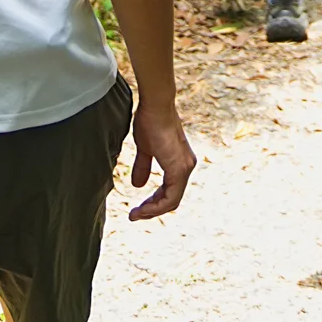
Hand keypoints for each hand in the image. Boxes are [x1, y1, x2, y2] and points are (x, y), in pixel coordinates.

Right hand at [127, 100, 195, 219]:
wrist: (156, 105)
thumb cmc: (150, 121)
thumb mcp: (145, 148)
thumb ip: (144, 166)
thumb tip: (138, 185)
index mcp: (180, 162)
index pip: (170, 191)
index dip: (154, 202)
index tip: (138, 209)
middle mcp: (187, 166)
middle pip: (172, 199)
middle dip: (152, 209)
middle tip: (135, 215)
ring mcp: (185, 168)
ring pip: (172, 201)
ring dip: (152, 211)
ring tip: (135, 215)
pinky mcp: (179, 169)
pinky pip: (171, 197)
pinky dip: (156, 206)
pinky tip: (142, 209)